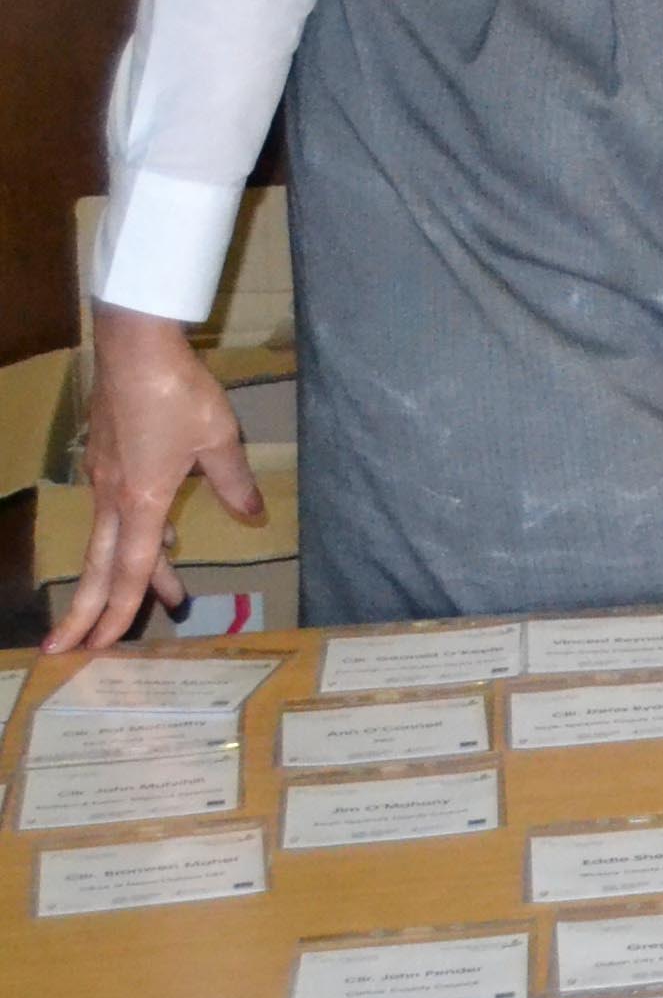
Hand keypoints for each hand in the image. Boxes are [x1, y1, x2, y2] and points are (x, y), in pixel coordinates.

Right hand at [52, 308, 265, 651]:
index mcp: (141, 502)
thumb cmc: (178, 395)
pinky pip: (116, 512)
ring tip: (162, 595)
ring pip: (110, 540)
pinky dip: (134, 535)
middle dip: (88, 610)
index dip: (120, 610)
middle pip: (101, 567)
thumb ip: (234, 483)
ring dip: (129, 571)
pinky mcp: (105, 459)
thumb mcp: (219, 440)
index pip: (132, 570)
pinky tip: (159, 533)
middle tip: (74, 648)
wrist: (134, 349)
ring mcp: (103, 479)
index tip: (100, 644)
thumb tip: (252, 516)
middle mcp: (113, 498)